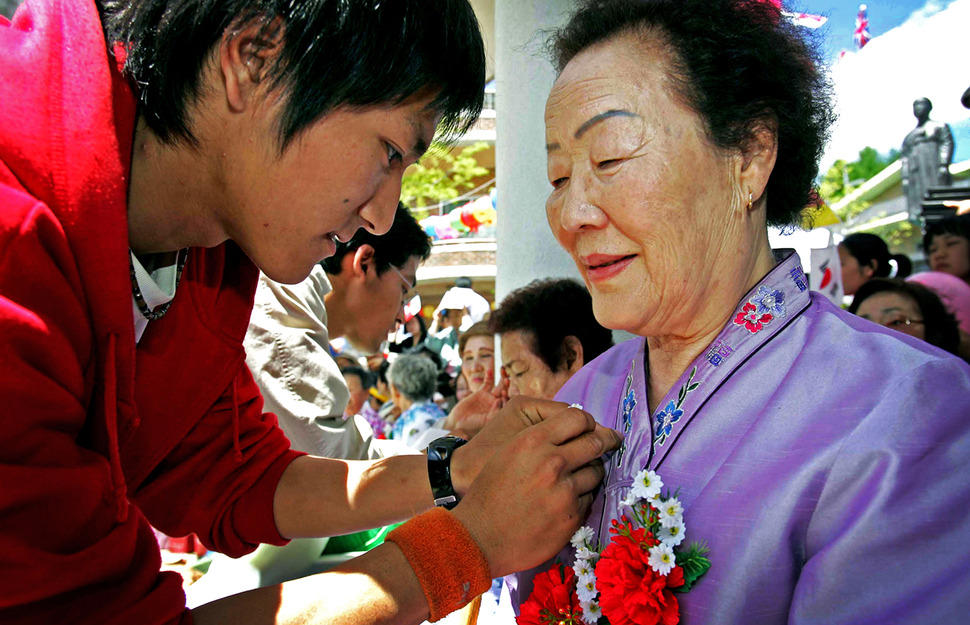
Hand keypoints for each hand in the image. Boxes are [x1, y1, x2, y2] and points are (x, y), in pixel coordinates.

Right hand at [446, 369, 508, 438]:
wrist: (459, 423)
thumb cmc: (473, 426)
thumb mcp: (485, 421)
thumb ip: (493, 412)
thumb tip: (499, 400)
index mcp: (501, 412)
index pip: (509, 403)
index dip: (509, 397)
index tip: (503, 394)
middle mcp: (497, 404)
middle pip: (506, 393)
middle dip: (508, 386)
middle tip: (507, 379)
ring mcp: (489, 398)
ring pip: (499, 386)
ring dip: (502, 379)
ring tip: (503, 371)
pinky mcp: (481, 393)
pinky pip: (488, 383)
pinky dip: (489, 376)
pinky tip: (489, 371)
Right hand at [450, 398, 620, 576]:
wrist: (480, 536)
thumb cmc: (489, 493)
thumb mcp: (508, 453)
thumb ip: (539, 440)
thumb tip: (572, 431)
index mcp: (533, 441)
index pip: (578, 417)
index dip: (588, 421)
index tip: (592, 427)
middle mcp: (552, 462)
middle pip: (595, 443)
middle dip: (605, 441)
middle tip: (611, 441)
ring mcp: (564, 491)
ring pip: (596, 472)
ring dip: (591, 471)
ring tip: (580, 476)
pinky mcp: (571, 517)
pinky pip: (588, 499)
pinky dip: (581, 498)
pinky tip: (565, 502)